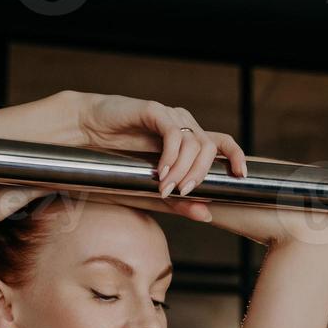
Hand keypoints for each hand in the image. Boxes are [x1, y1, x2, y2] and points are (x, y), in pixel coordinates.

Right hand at [76, 93, 246, 200]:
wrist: (86, 131)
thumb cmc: (118, 157)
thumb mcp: (152, 186)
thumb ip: (178, 201)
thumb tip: (206, 216)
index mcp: (188, 138)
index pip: (222, 142)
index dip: (236, 155)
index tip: (241, 175)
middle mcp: (183, 124)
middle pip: (210, 147)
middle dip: (201, 174)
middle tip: (184, 193)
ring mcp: (170, 116)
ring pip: (193, 143)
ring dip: (183, 170)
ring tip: (166, 187)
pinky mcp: (154, 111)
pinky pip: (173, 134)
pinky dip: (171, 156)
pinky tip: (160, 172)